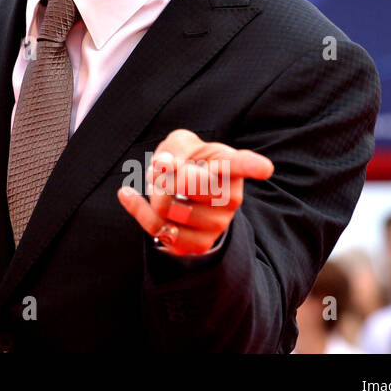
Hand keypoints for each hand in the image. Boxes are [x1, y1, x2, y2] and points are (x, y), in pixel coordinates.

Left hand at [116, 128, 273, 256]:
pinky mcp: (197, 245)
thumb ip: (174, 149)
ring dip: (153, 194)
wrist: (184, 196)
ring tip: (161, 188)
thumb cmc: (186, 163)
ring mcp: (217, 224)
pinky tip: (127, 195)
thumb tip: (165, 166)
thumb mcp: (180, 145)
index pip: (241, 165)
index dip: (251, 166)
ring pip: (168, 207)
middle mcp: (231, 198)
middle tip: (165, 171)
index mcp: (230, 167)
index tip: (263, 168)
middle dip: (164, 173)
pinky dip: (137, 209)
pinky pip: (157, 228)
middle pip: (187, 182)